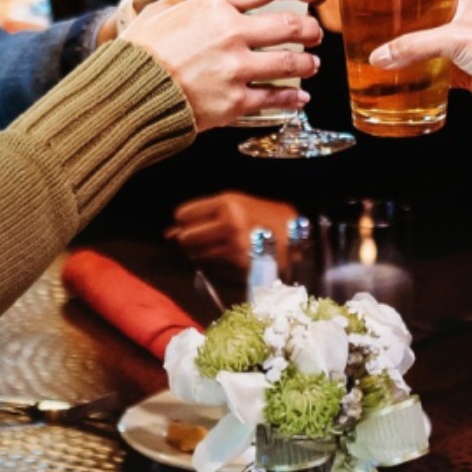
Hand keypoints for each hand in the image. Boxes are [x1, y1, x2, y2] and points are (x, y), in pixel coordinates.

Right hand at [120, 0, 324, 131]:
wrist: (129, 97)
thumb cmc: (138, 55)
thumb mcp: (155, 16)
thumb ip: (174, 3)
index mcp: (214, 6)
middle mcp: (231, 34)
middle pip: (290, 24)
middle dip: (309, 29)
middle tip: (314, 32)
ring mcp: (236, 70)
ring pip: (290, 63)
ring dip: (307, 63)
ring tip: (312, 65)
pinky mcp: (235, 103)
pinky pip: (275, 98)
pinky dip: (292, 99)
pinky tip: (299, 99)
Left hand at [166, 192, 297, 270]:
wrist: (303, 238)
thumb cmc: (271, 216)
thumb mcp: (240, 203)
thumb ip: (207, 214)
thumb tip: (169, 233)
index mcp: (228, 202)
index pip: (183, 214)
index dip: (184, 220)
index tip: (193, 223)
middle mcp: (228, 225)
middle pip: (185, 238)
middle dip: (189, 240)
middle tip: (203, 239)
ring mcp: (234, 249)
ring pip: (196, 256)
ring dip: (202, 255)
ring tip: (221, 248)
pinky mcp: (240, 269)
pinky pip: (212, 270)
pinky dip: (215, 267)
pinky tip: (230, 259)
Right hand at [371, 0, 471, 137]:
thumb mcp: (455, 39)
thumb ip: (414, 46)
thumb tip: (380, 55)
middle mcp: (467, 12)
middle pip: (426, 7)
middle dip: (402, 11)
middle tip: (371, 12)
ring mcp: (466, 41)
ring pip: (428, 38)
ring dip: (407, 43)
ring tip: (378, 43)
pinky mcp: (465, 69)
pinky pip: (434, 68)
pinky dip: (417, 72)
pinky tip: (397, 74)